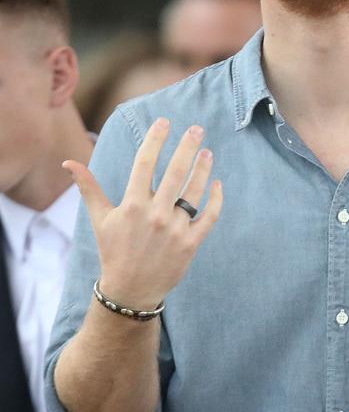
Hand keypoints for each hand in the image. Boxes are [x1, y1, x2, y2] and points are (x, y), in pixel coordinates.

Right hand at [63, 118, 222, 309]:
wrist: (131, 289)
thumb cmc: (114, 250)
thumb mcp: (100, 219)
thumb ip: (88, 189)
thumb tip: (69, 163)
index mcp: (131, 205)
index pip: (144, 164)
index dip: (155, 140)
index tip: (164, 121)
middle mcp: (154, 215)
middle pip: (174, 173)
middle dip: (186, 147)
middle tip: (197, 129)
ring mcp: (174, 229)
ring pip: (194, 191)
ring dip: (203, 169)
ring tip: (208, 152)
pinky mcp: (191, 243)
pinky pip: (209, 216)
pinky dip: (216, 200)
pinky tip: (217, 184)